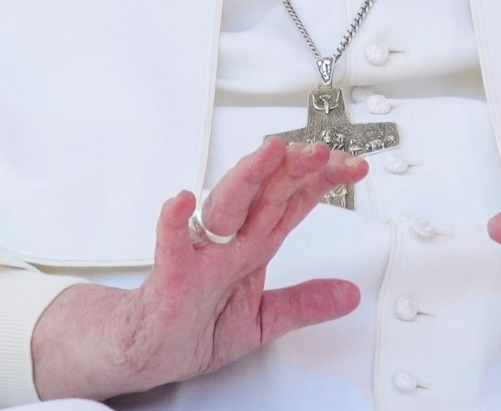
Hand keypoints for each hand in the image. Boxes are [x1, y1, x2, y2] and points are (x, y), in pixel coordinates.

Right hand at [31, 138, 365, 399]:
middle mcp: (228, 241)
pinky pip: (170, 246)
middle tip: (319, 151)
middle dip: (293, 170)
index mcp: (252, 245)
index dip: (321, 182)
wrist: (147, 350)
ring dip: (248, 178)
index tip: (352, 167)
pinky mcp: (171, 277)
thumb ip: (304, 304)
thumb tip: (349, 295)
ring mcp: (200, 254)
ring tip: (270, 153)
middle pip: (265, 195)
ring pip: (226, 207)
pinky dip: (174, 223)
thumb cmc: (195, 326)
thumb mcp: (262, 319)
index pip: (292, 203)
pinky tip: (183, 201)